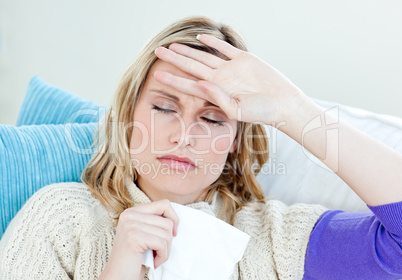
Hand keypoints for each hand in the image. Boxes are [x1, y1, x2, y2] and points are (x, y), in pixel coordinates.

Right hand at [98, 200, 178, 279]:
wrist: (118, 278)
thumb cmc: (134, 259)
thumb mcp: (144, 234)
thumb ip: (154, 222)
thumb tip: (176, 218)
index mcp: (132, 211)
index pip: (164, 204)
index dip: (173, 218)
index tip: (172, 233)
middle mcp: (130, 215)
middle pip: (167, 221)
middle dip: (169, 240)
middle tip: (160, 251)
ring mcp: (131, 225)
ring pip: (167, 232)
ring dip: (166, 250)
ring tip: (155, 258)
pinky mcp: (134, 237)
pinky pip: (162, 243)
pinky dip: (162, 256)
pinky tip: (154, 262)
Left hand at [154, 34, 306, 124]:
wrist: (282, 103)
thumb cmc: (261, 112)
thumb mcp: (237, 109)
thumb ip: (217, 97)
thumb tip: (200, 83)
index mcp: (216, 93)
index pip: (189, 85)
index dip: (173, 80)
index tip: (157, 75)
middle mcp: (220, 80)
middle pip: (192, 67)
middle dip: (175, 60)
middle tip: (158, 52)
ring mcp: (231, 69)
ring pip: (204, 56)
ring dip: (189, 50)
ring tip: (173, 45)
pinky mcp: (244, 59)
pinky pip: (225, 49)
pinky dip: (213, 43)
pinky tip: (201, 37)